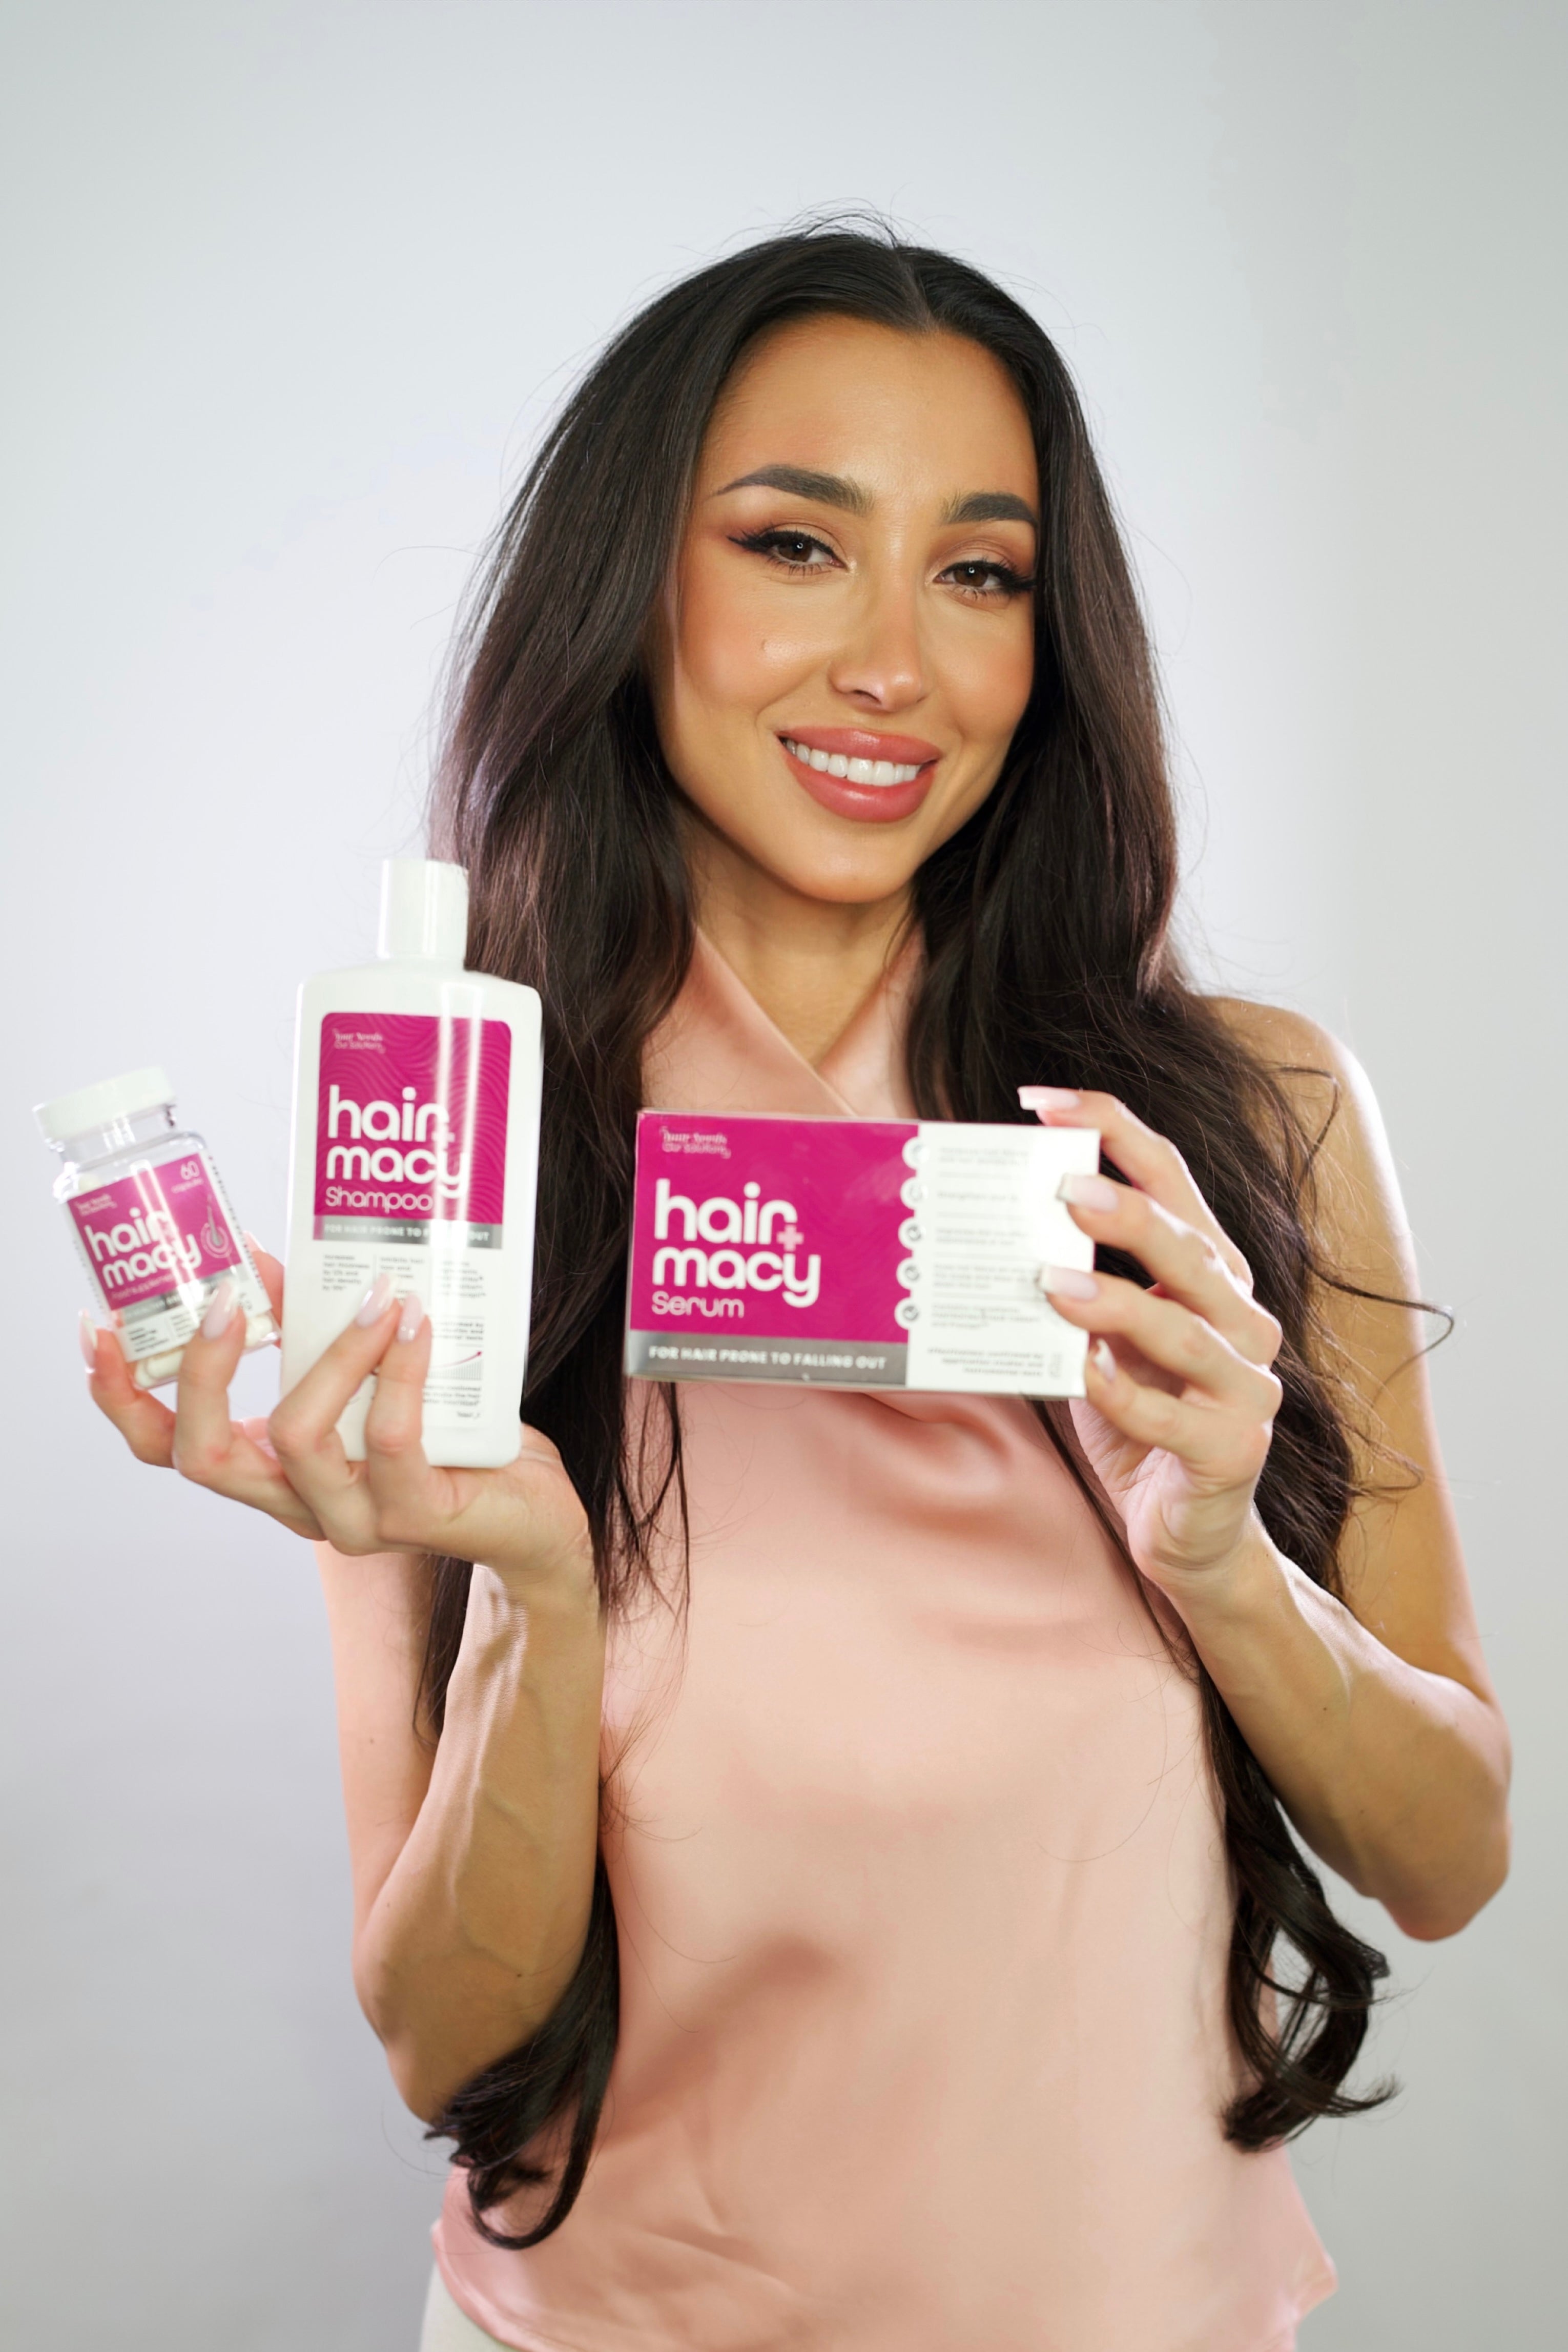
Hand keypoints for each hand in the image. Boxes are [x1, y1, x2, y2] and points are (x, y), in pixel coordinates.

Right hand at [84, 1250, 591, 1598]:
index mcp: (269, 1468)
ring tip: (376, 1293)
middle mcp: (297, 1502)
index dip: (122, 1396)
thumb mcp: (365, 1370)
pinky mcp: (420, 1516)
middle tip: (225, 1299)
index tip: (99, 1325)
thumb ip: (309, 1321)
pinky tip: (413, 1322)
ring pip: (299, 1439)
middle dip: (203, 1373)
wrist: (533, 1509)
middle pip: (205, 1457)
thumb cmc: (445, 1431)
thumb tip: (251, 1251)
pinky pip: (390, 1441)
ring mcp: (355, 1518)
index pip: (166, 1447)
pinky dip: (397, 1371)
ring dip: (331, 1355)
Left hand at [1021, 1085, 1283, 1591]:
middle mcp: (1243, 1321)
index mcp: (1215, 1276)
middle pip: (1190, 1249)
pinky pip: (1171, 1417)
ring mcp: (1247, 1388)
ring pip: (1185, 1330)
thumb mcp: (1107, 1340)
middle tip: (1062, 1186)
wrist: (1189, 1534)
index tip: (1042, 1101)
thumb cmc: (1140, 1422)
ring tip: (1052, 1282)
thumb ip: (1079, 1282)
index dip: (1114, 1130)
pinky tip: (1076, 1372)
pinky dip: (1121, 1393)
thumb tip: (997, 1218)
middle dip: (1127, 1210)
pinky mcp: (1233, 1452)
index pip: (1175, 1180)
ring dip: (1117, 1303)